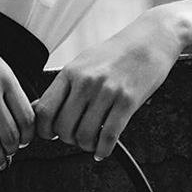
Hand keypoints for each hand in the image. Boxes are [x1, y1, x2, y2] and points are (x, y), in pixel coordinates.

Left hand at [32, 9, 183, 160]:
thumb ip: (64, 86)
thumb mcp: (83, 63)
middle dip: (67, 139)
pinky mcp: (128, 102)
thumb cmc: (116, 53)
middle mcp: (86, 82)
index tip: (50, 134)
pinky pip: (109, 136)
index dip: (44, 129)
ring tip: (91, 142)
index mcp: (71, 72)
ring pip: (85, 135)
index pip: (45, 110)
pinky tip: (102, 150)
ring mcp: (107, 92)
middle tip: (74, 137)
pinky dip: (103, 150)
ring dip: (86, 145)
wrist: (150, 40)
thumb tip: (41, 108)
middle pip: (63, 127)